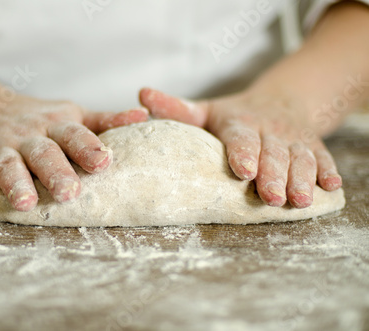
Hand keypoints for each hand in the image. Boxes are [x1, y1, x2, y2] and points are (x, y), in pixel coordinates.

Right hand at [0, 95, 147, 210]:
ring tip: (26, 204)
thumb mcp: (74, 115)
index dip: (89, 148)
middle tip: (71, 193)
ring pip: (9, 164)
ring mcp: (1, 145)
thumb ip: (106, 121)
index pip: (75, 135)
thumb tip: (143, 117)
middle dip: (56, 172)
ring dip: (16, 183)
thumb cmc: (44, 120)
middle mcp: (30, 134)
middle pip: (43, 153)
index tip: (105, 163)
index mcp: (57, 124)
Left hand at [139, 88, 341, 207]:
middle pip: (273, 152)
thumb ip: (175, 109)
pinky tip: (331, 188)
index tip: (243, 171)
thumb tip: (141, 95)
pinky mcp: (313, 146)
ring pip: (300, 158)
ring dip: (301, 179)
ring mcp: (294, 139)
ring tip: (299, 201)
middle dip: (274, 175)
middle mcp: (269, 130)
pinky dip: (328, 171)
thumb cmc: (234, 116)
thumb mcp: (205, 111)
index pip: (241, 138)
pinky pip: (323, 158)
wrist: (278, 102)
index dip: (244, 154)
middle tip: (271, 197)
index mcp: (240, 123)